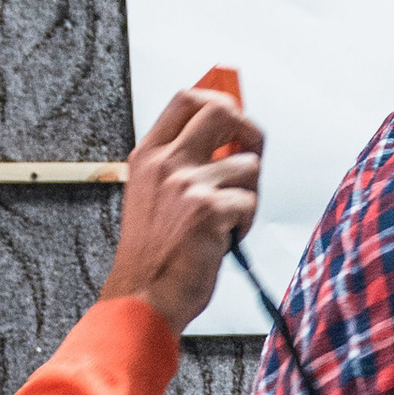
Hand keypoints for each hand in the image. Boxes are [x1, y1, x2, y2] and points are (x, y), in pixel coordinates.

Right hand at [99, 80, 263, 334]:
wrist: (142, 296)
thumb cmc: (152, 253)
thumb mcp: (151, 194)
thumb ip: (178, 163)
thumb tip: (226, 137)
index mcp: (148, 156)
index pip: (185, 98)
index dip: (218, 100)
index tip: (233, 117)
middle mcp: (165, 162)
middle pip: (221, 110)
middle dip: (248, 128)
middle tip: (250, 153)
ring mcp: (186, 184)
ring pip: (247, 164)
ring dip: (249, 192)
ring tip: (229, 218)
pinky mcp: (208, 210)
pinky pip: (249, 202)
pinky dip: (245, 223)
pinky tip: (224, 239)